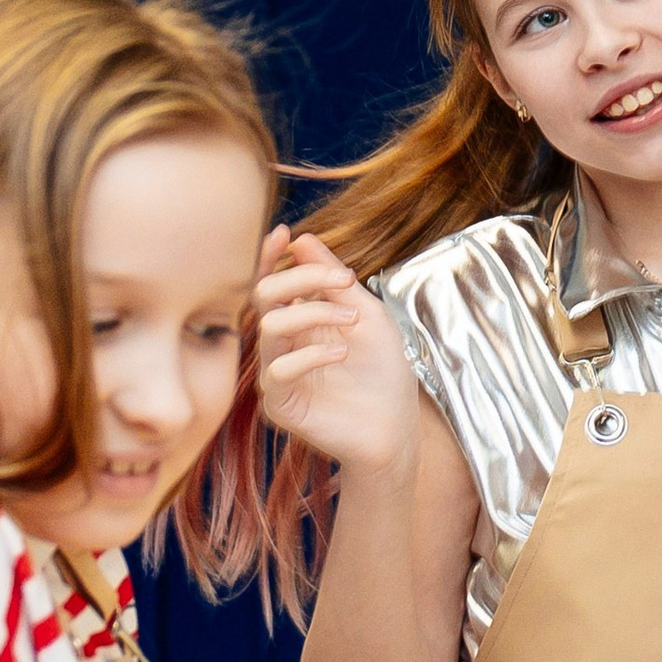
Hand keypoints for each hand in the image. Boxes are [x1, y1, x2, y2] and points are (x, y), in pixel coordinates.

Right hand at [251, 230, 424, 480]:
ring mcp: (278, 374)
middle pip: (264, 296)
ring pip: (269, 328)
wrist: (397, 427)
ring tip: (352, 321)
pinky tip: (341, 354)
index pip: (273, 283)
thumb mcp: (368, 315)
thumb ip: (334, 281)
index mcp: (300, 320)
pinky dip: (310, 354)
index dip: (271, 257)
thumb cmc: (385, 372)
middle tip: (342, 280)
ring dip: (313, 313)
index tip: (284, 234)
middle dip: (299, 277)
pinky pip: (277, 370)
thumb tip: (302, 238)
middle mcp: (283, 344)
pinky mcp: (279, 404)